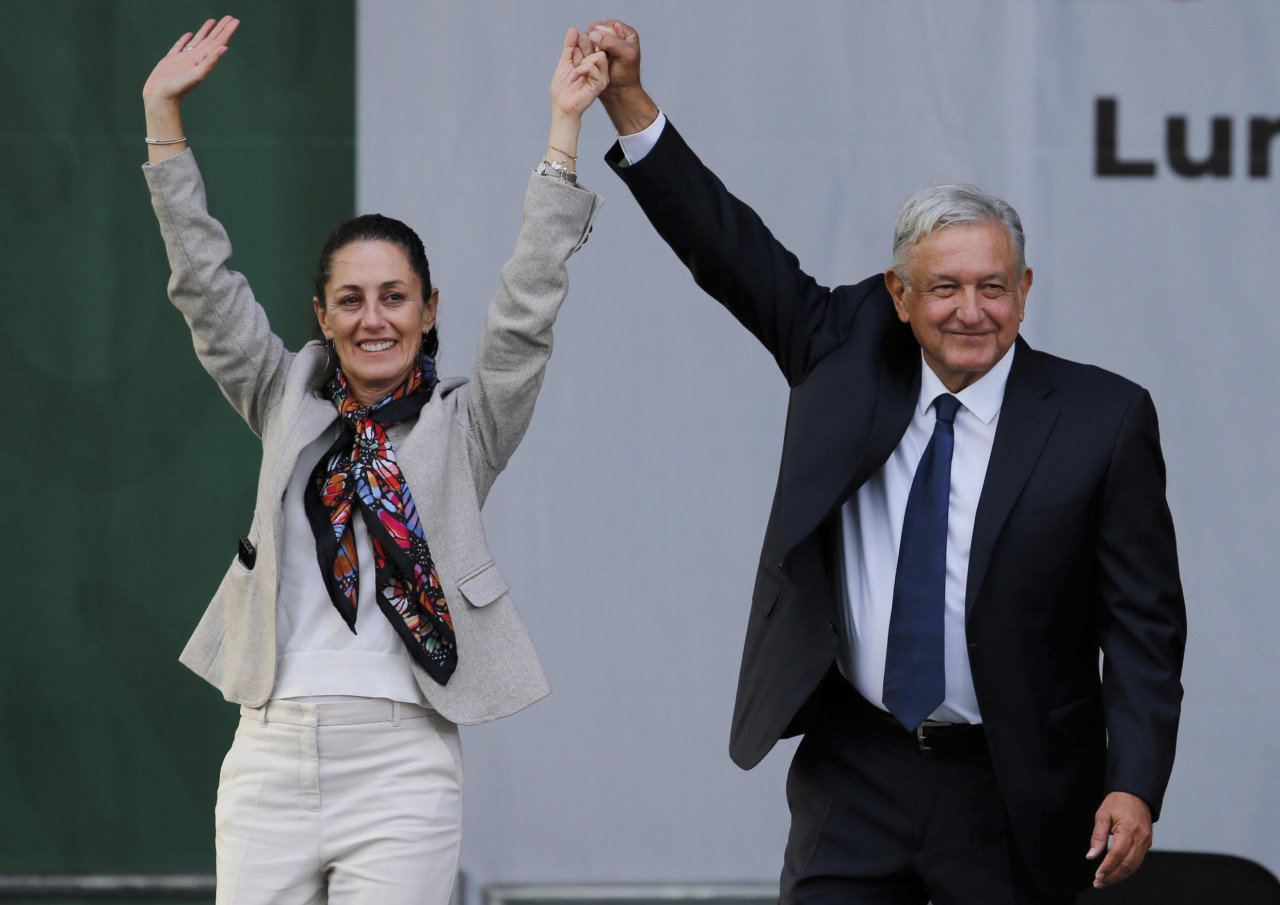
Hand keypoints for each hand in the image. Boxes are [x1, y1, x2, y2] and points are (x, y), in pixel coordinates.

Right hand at [142, 16, 238, 106]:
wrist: (161, 96)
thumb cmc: (178, 88)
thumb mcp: (197, 74)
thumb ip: (210, 61)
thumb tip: (225, 48)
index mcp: (203, 59)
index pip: (218, 42)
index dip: (227, 31)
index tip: (235, 20)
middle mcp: (196, 58)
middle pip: (211, 40)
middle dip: (221, 28)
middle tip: (230, 17)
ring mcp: (184, 59)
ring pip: (198, 40)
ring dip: (206, 31)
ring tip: (213, 21)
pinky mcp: (172, 60)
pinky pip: (180, 46)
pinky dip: (185, 39)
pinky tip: (189, 35)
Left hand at [550, 27, 608, 119]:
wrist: (561, 105)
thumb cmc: (563, 88)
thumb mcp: (565, 61)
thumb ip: (570, 46)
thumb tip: (574, 29)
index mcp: (593, 62)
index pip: (593, 41)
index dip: (581, 42)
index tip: (572, 56)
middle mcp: (600, 68)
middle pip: (599, 45)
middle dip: (583, 50)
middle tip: (574, 62)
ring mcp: (602, 76)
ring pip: (600, 55)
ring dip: (583, 62)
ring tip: (575, 73)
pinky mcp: (601, 84)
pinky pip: (594, 67)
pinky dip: (581, 70)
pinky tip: (575, 78)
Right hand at [584, 20, 656, 135]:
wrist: (618, 93)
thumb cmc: (626, 76)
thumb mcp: (625, 55)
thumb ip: (612, 42)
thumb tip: (594, 35)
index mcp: (626, 34)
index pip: (608, 24)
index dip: (603, 35)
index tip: (604, 48)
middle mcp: (614, 37)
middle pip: (595, 29)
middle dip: (594, 42)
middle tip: (598, 54)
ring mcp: (602, 46)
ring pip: (587, 37)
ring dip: (587, 48)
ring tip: (593, 59)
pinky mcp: (593, 54)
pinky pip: (582, 47)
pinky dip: (582, 53)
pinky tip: (586, 61)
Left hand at [1086, 791, 1152, 887]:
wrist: (1136, 794)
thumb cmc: (1117, 802)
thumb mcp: (1102, 815)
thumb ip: (1097, 837)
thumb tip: (1091, 856)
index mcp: (1129, 829)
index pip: (1118, 854)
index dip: (1107, 867)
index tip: (1097, 876)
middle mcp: (1141, 838)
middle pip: (1128, 865)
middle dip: (1113, 877)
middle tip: (1098, 883)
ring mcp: (1146, 842)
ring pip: (1134, 866)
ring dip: (1119, 876)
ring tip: (1105, 881)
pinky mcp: (1146, 844)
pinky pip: (1137, 861)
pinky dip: (1126, 869)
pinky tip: (1115, 872)